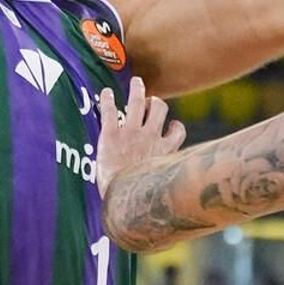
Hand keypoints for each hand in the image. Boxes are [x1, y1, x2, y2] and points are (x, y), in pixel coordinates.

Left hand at [96, 75, 185, 200]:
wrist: (125, 201)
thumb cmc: (142, 200)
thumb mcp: (161, 187)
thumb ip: (164, 177)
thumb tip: (170, 196)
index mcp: (165, 151)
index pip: (177, 130)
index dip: (174, 126)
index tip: (170, 126)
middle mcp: (151, 138)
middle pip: (160, 109)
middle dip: (156, 102)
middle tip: (150, 101)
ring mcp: (131, 134)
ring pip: (139, 102)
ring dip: (138, 90)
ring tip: (137, 83)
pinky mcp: (111, 135)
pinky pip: (110, 111)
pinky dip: (107, 100)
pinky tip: (106, 93)